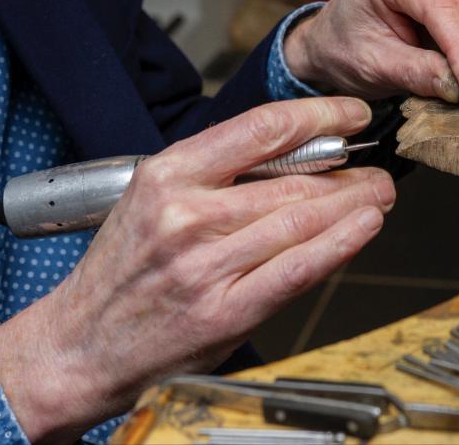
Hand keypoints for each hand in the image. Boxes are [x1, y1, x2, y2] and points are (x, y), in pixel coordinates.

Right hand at [0, 98, 394, 442]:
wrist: (81, 344)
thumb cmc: (125, 268)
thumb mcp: (154, 198)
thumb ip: (218, 173)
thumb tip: (298, 150)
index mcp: (168, 176)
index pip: (261, 129)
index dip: (319, 116)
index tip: (351, 114)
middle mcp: (187, 216)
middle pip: (292, 179)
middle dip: (347, 172)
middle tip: (375, 169)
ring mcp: (207, 266)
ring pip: (301, 220)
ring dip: (354, 204)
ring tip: (378, 194)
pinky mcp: (225, 311)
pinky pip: (298, 269)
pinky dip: (340, 244)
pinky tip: (366, 226)